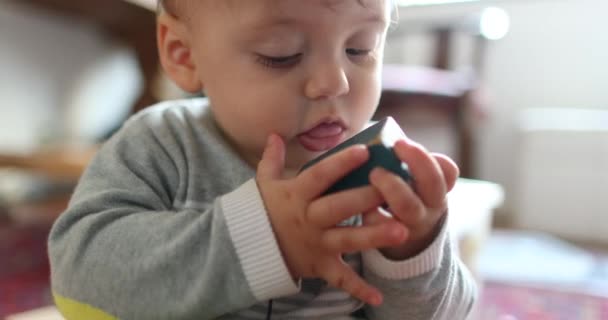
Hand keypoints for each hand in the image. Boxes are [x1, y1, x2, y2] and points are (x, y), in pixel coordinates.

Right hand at [256, 134, 407, 305]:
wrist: (249, 250)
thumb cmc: (264, 211)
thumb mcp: (264, 183)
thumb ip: (271, 159)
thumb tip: (274, 134)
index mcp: (297, 195)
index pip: (320, 176)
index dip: (340, 163)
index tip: (364, 150)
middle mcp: (309, 218)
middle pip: (339, 207)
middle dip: (365, 198)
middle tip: (392, 188)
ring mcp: (317, 243)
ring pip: (347, 239)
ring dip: (374, 236)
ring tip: (402, 231)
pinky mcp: (321, 265)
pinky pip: (340, 278)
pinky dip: (358, 289)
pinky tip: (379, 297)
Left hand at [365, 138, 458, 259]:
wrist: (402, 238)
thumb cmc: (404, 194)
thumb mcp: (413, 179)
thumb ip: (405, 162)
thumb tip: (381, 137)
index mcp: (438, 187)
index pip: (447, 171)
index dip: (427, 157)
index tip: (401, 142)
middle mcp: (431, 205)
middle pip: (432, 182)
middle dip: (416, 161)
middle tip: (393, 147)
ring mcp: (414, 223)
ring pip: (409, 206)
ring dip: (392, 187)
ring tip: (374, 173)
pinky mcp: (392, 238)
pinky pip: (383, 227)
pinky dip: (372, 214)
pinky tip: (362, 203)